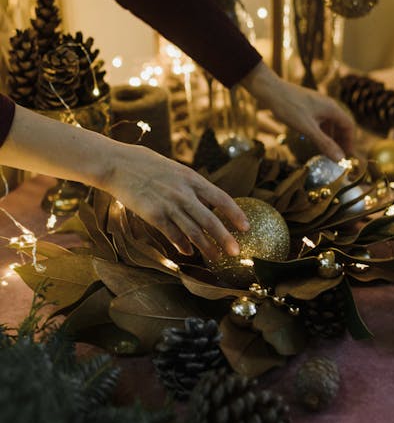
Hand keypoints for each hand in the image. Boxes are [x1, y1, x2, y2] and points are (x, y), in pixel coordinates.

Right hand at [99, 143, 249, 258]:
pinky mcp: (153, 215)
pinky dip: (182, 245)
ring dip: (206, 247)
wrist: (118, 164)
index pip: (221, 198)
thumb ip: (191, 184)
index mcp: (192, 178)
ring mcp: (168, 204)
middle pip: (210, 220)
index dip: (235, 214)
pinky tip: (188, 252)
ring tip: (215, 258)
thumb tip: (207, 200)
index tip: (246, 227)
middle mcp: (183, 192)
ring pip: (193, 231)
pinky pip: (172, 234)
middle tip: (236, 252)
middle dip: (225, 238)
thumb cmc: (147, 164)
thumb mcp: (176, 169)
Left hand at [241, 61, 354, 160]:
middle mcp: (327, 105)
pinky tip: (315, 139)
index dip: (350, 141)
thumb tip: (340, 158)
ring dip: (330, 137)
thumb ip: (324, 143)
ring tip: (327, 151)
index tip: (346, 156)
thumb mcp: (307, 128)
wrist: (270, 90)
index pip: (349, 125)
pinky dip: (321, 131)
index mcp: (331, 108)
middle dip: (341, 140)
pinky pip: (320, 120)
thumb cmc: (288, 107)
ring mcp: (317, 105)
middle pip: (340, 124)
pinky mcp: (308, 106)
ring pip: (329, 123)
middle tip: (337, 156)